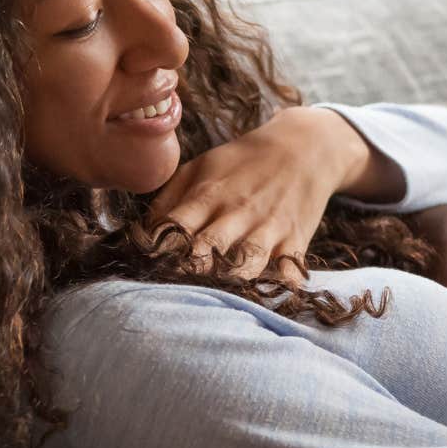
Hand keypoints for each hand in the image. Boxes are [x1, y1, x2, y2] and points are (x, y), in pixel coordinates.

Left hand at [149, 107, 366, 280]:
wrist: (303, 147)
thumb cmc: (242, 162)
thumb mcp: (200, 166)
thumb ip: (169, 198)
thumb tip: (143, 233)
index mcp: (208, 194)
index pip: (176, 227)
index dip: (157, 250)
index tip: (145, 268)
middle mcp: (237, 212)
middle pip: (208, 248)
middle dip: (188, 271)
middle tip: (171, 291)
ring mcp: (268, 227)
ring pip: (247, 261)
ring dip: (230, 282)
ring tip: (214, 300)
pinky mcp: (295, 240)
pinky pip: (289, 269)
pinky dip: (281, 286)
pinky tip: (269, 298)